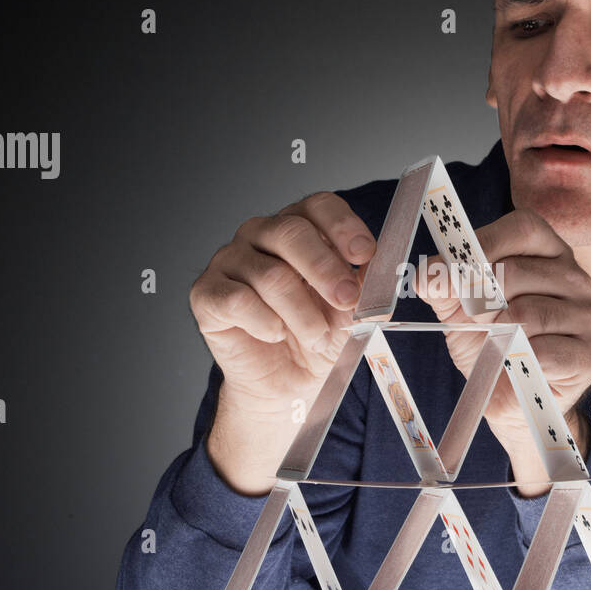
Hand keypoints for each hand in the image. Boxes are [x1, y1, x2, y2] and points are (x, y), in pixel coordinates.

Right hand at [190, 193, 378, 491]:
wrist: (286, 383)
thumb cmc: (315, 338)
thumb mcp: (350, 310)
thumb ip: (364, 284)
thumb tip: (384, 268)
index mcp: (298, 228)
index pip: (318, 206)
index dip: (342, 226)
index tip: (363, 254)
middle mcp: (260, 235)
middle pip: (291, 232)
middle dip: (325, 270)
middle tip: (346, 300)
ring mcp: (229, 261)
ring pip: (270, 275)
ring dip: (302, 314)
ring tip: (315, 337)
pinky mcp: (207, 293)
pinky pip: (239, 301)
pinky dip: (266, 324)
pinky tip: (276, 335)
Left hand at [414, 207, 590, 453]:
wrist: (507, 396)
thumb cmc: (489, 341)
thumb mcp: (457, 307)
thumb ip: (442, 284)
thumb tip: (427, 276)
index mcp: (548, 252)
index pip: (524, 228)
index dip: (485, 243)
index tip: (452, 268)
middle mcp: (575, 278)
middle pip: (518, 272)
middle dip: (480, 299)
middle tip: (472, 319)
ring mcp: (587, 316)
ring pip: (529, 313)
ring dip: (498, 333)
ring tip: (493, 343)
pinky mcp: (590, 355)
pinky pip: (545, 352)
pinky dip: (518, 361)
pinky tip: (515, 364)